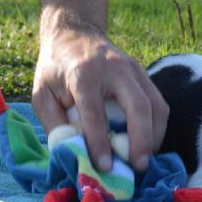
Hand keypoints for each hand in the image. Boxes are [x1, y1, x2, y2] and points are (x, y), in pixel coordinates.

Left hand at [32, 25, 168, 171]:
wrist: (75, 35)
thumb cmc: (56, 69)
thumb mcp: (42, 94)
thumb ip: (55, 124)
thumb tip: (74, 155)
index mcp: (84, 74)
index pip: (95, 113)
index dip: (101, 142)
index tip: (106, 167)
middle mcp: (115, 69)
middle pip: (138, 106)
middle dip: (142, 140)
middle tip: (139, 166)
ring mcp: (135, 70)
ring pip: (156, 105)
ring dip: (155, 136)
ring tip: (145, 158)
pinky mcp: (145, 75)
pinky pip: (159, 103)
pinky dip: (157, 127)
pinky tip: (148, 143)